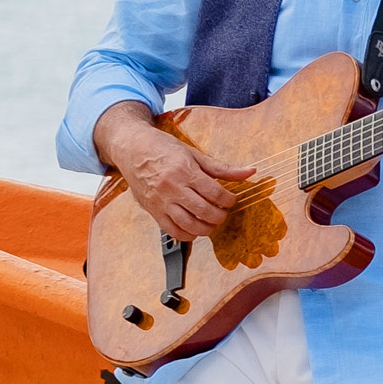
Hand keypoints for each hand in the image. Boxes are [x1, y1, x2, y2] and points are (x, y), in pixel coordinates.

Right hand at [93, 102, 254, 239]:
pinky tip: (195, 228)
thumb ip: (222, 168)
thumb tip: (250, 172)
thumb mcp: (194, 154)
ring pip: (189, 225)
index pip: (215, 193)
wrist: (132, 148)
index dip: (229, 200)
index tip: (231, 200)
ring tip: (211, 221)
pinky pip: (172, 231)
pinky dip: (187, 235)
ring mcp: (161, 202)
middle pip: (204, 212)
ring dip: (206, 228)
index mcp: (185, 171)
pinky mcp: (152, 211)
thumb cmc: (163, 148)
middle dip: (220, 216)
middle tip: (223, 212)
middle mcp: (172, 188)